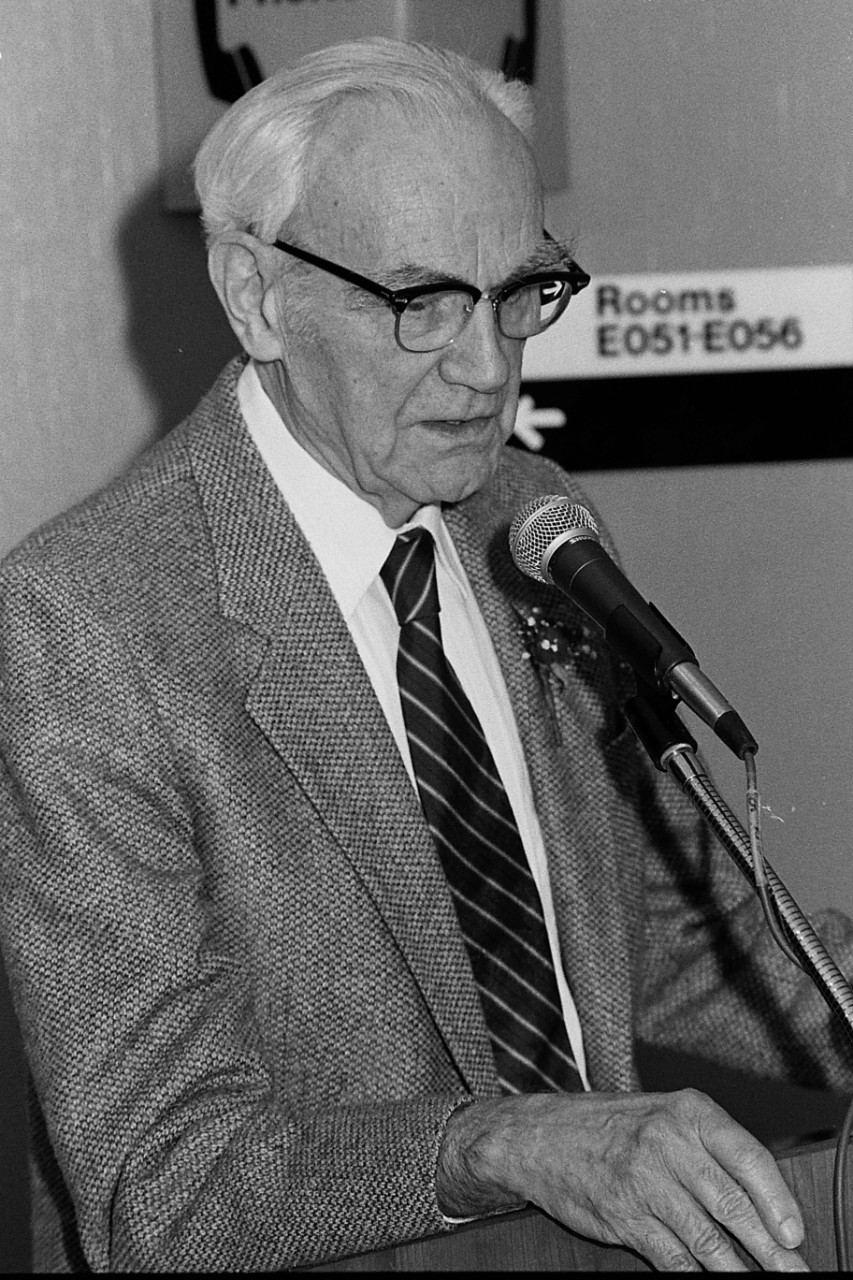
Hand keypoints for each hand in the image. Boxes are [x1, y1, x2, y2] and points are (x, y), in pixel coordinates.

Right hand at [437, 1089, 808, 1271]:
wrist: (538, 1136)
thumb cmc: (609, 1125)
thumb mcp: (663, 1115)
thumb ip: (709, 1148)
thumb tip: (763, 1200)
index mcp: (687, 1111)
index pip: (748, 1157)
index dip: (777, 1201)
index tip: (794, 1234)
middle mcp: (668, 1142)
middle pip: (733, 1205)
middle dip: (770, 1249)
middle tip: (792, 1273)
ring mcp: (644, 1181)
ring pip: (707, 1239)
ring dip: (738, 1272)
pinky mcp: (624, 1216)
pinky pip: (673, 1258)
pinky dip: (695, 1278)